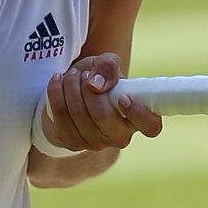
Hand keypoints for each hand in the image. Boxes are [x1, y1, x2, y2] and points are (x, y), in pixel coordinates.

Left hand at [41, 54, 161, 152]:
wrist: (71, 93)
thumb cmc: (98, 79)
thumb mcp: (106, 64)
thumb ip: (108, 66)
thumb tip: (96, 85)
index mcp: (137, 118)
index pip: (150, 126)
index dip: (138, 113)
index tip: (123, 96)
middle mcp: (119, 135)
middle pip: (104, 117)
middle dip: (88, 90)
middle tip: (82, 75)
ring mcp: (96, 143)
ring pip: (79, 114)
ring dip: (71, 87)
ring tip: (71, 75)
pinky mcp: (72, 143)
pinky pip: (61, 116)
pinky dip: (56, 93)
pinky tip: (57, 81)